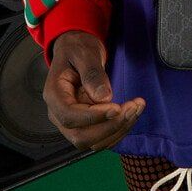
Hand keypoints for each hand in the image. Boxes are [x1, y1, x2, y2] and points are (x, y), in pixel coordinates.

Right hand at [43, 30, 144, 152]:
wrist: (77, 50)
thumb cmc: (78, 49)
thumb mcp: (85, 53)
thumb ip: (92, 74)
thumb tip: (103, 98)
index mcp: (54, 94)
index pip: (69, 116)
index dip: (94, 117)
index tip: (116, 107)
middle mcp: (59, 114)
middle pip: (81, 136)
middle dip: (110, 126)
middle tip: (133, 106)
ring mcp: (71, 123)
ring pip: (93, 141)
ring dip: (118, 129)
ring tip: (136, 107)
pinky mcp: (85, 125)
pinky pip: (102, 138)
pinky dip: (120, 130)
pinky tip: (132, 113)